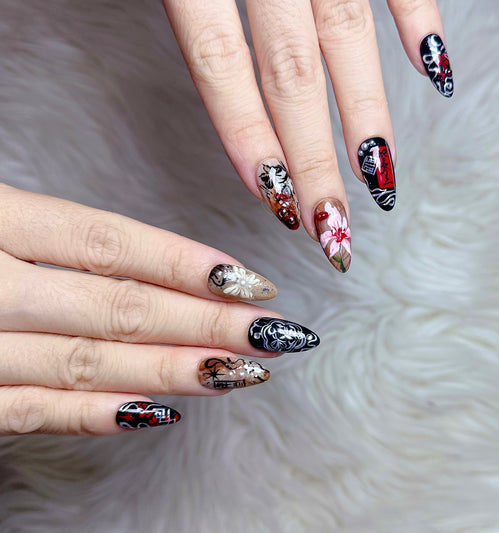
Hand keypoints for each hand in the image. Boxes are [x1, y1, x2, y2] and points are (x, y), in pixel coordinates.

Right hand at [0, 183, 318, 435]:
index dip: (188, 264)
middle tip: (273, 333)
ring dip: (173, 370)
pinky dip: (98, 415)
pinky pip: (33, 412)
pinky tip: (159, 411)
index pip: (112, 243)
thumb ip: (55, 229)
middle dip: (207, 323)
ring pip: (88, 363)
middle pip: (120, 306)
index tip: (253, 284)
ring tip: (239, 372)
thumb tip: (151, 260)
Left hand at [163, 0, 452, 272]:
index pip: (220, 67)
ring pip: (346, 35)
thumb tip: (197, 98)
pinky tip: (432, 69)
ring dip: (367, 113)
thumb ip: (167, 23)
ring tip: (381, 179)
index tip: (275, 203)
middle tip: (332, 228)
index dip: (246, 137)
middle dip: (313, 160)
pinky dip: (419, 19)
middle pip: (289, 75)